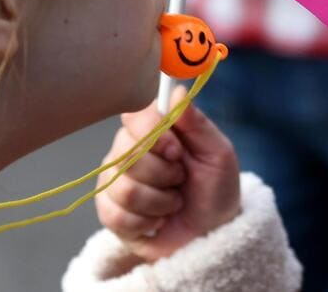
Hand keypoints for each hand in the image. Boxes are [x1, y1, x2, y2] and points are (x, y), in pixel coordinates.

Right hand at [95, 87, 240, 260]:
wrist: (211, 236)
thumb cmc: (216, 191)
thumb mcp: (218, 155)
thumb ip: (198, 123)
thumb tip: (178, 90)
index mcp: (156, 131)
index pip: (134, 115)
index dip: (152, 133)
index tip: (176, 151)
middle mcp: (130, 150)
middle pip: (126, 153)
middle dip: (163, 174)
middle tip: (180, 180)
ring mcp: (115, 180)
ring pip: (123, 187)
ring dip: (159, 201)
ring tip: (173, 203)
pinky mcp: (108, 211)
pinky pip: (114, 214)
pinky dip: (146, 222)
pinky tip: (158, 221)